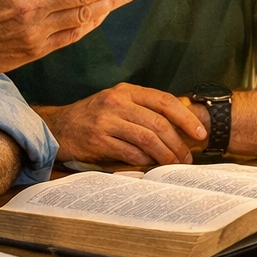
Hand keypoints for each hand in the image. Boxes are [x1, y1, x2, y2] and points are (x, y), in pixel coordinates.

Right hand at [39, 84, 207, 165]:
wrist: (57, 127)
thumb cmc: (93, 117)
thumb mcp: (117, 104)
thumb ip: (142, 111)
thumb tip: (178, 129)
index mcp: (126, 91)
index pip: (164, 100)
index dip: (185, 117)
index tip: (199, 133)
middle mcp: (117, 102)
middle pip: (158, 122)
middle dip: (178, 142)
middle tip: (187, 157)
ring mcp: (106, 120)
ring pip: (147, 138)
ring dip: (165, 154)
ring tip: (173, 164)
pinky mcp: (98, 139)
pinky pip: (129, 152)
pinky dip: (144, 160)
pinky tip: (151, 165)